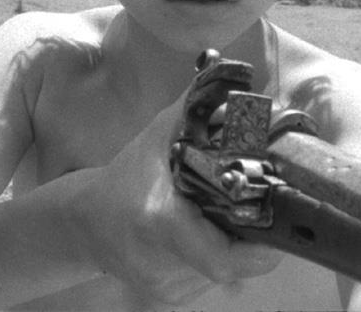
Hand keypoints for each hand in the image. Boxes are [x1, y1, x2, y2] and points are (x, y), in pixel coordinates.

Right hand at [74, 90, 282, 305]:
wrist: (84, 222)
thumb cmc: (122, 178)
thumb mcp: (156, 138)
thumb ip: (193, 108)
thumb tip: (226, 72)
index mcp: (159, 223)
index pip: (223, 259)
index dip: (260, 249)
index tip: (277, 220)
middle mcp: (163, 264)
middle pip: (234, 266)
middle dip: (254, 239)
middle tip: (263, 211)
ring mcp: (167, 287)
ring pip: (227, 276)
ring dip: (238, 248)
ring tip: (233, 218)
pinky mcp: (170, 298)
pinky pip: (212, 281)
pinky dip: (219, 257)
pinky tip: (209, 233)